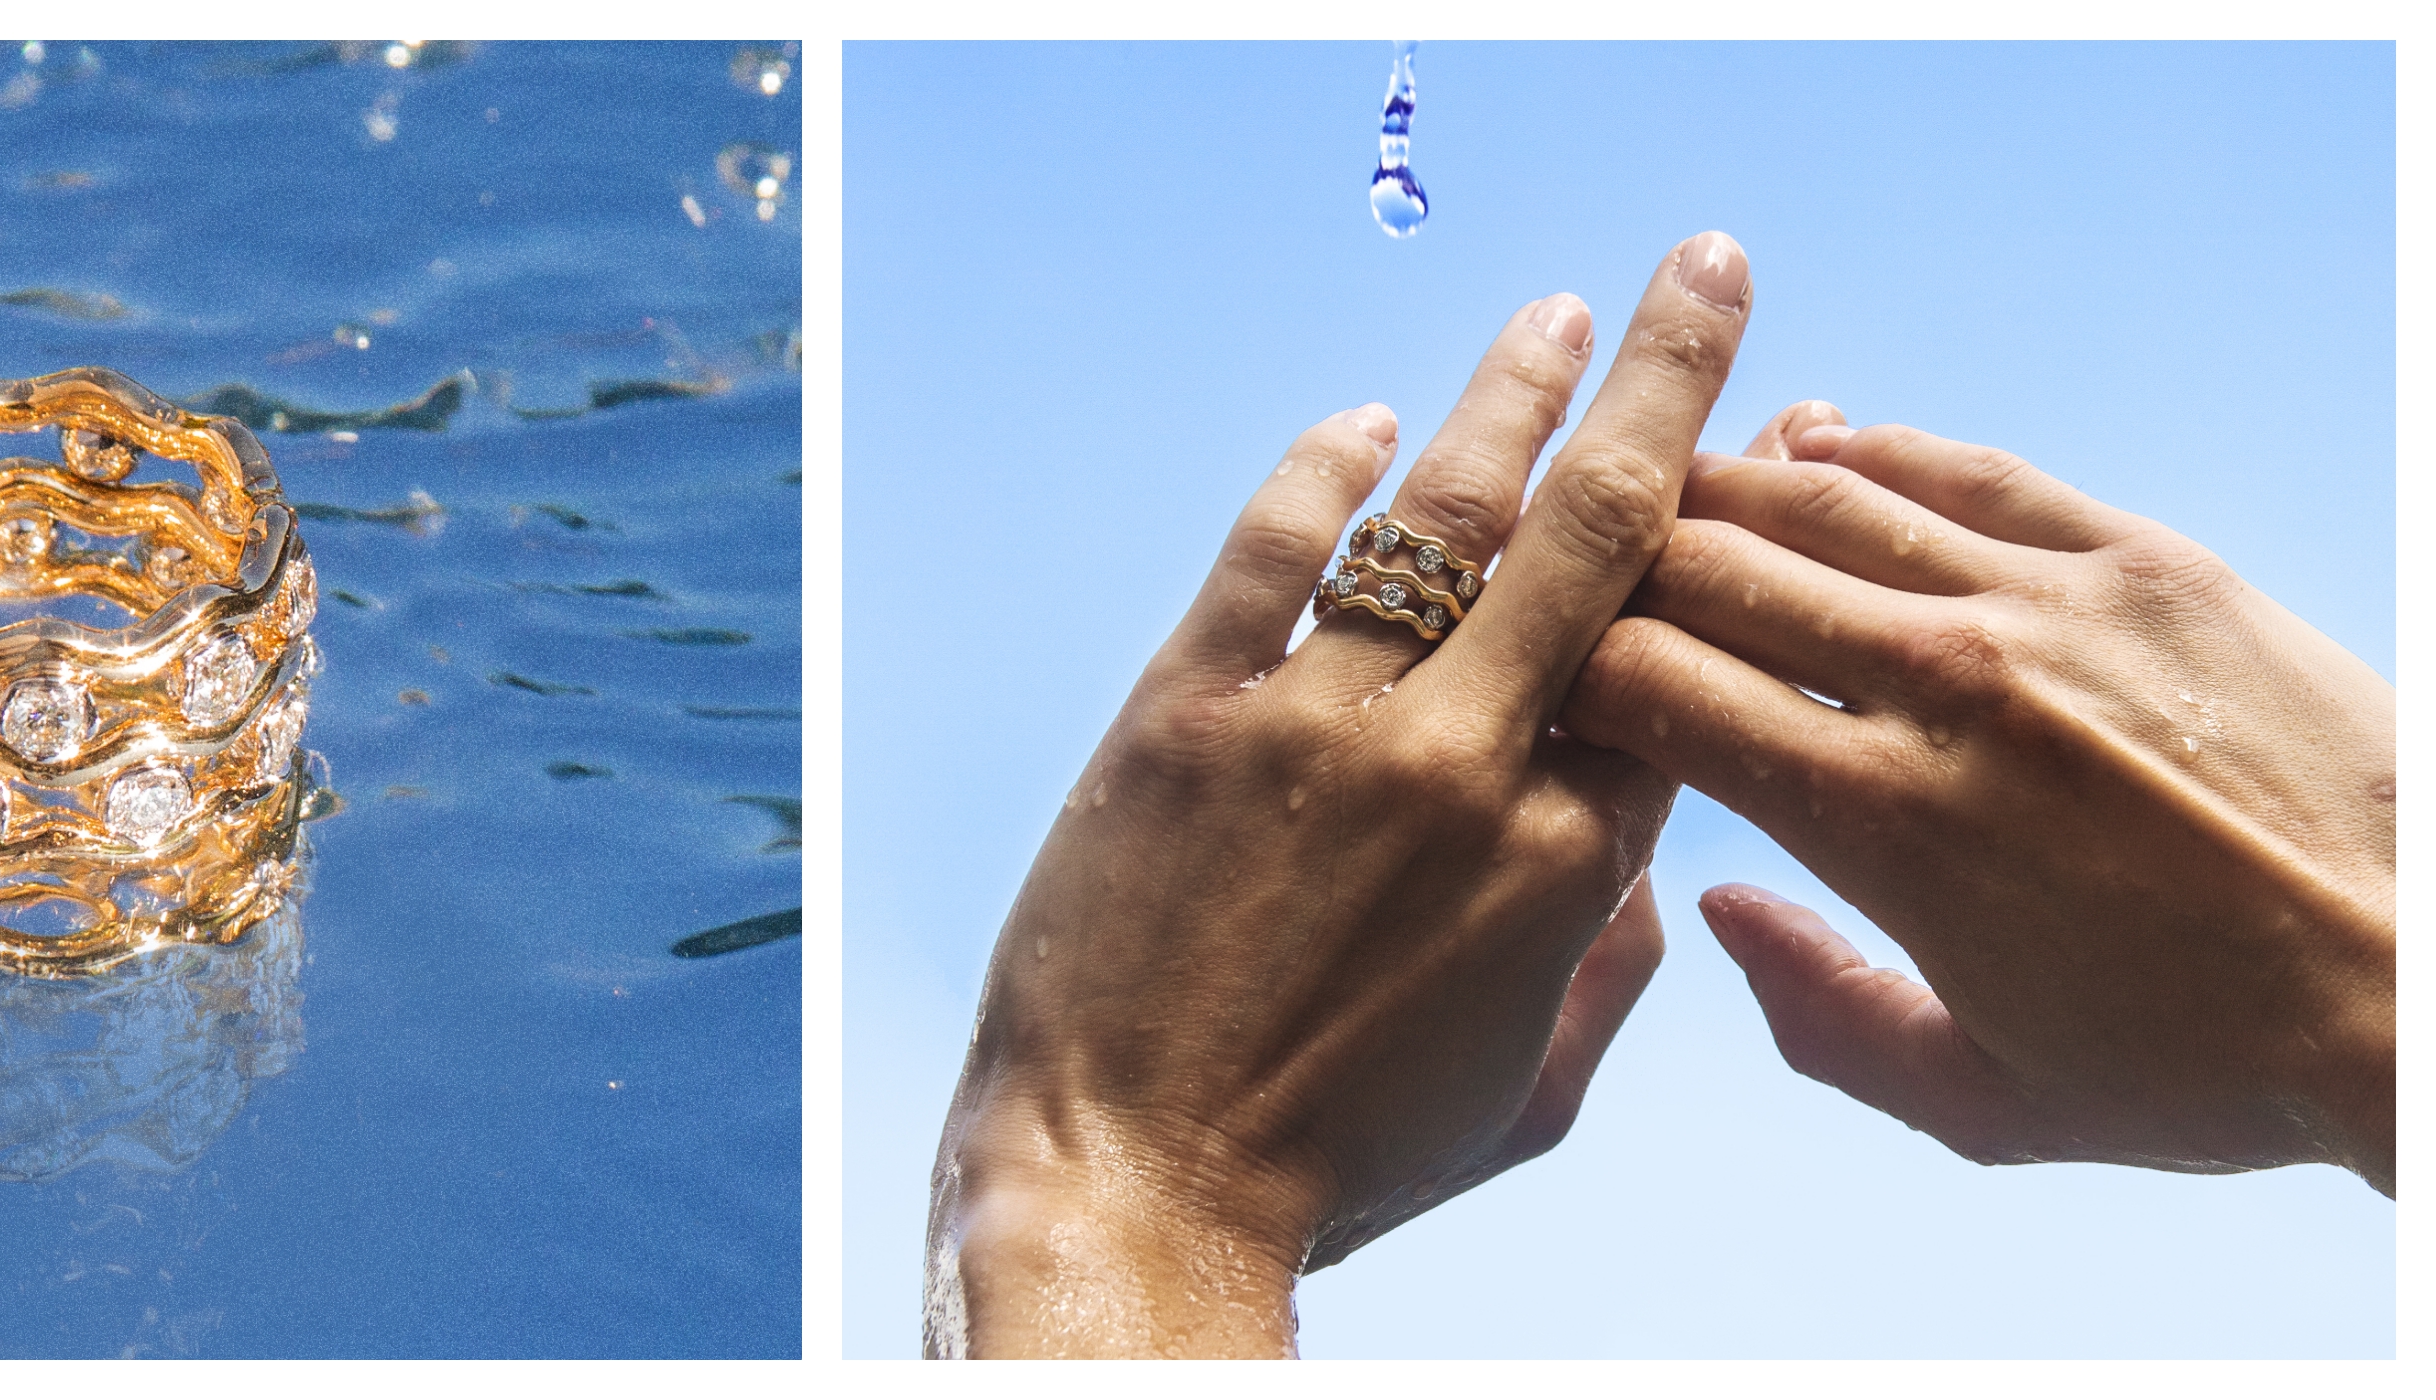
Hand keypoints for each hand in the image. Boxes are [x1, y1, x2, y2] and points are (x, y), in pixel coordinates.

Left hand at [926, 232, 1755, 1357]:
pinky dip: (1320, 473)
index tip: (1740, 473)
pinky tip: (1360, 424)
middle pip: (1598, 537)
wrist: (1129, 1183)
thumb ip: (1602, 973)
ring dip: (1510, 398)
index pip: (1670, 661)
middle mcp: (1459, 767)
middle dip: (1667, 387)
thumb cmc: (1333, 1165)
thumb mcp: (1527, 1099)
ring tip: (1558, 316)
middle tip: (1705, 280)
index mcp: (1563, 864)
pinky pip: (1271, 554)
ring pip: (1443, 516)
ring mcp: (1317, 728)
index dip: (1710, 556)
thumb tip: (1638, 878)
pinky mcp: (1185, 713)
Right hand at [1563, 413, 2394, 1192]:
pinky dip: (1866, 451)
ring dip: (1714, 487)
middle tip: (1570, 574)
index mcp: (1881, 822)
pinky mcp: (2144, 559)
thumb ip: (1818, 1018)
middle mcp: (1945, 685)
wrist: (2429, 982)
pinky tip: (1817, 451)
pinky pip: (1962, 468)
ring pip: (1818, 491)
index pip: (1645, 687)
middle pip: (1704, 565)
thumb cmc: (2212, 1062)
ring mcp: (2048, 605)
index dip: (1559, 668)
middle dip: (1609, 567)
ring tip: (1660, 497)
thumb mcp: (1988, 1103)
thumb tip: (1713, 909)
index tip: (1535, 678)